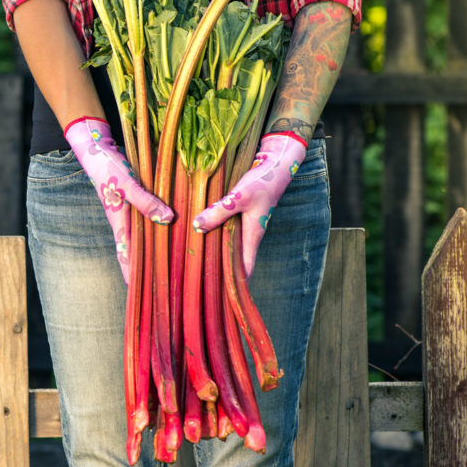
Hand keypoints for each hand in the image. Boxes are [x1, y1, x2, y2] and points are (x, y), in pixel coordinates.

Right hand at [64, 117, 173, 283]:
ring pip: (144, 240)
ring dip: (155, 253)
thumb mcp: (127, 184)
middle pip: (136, 255)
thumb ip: (146, 202)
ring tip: (171, 269)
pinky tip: (171, 234)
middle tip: (163, 290)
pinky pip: (148, 224)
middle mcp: (125, 223)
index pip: (127, 259)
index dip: (132, 279)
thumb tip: (168, 220)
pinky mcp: (135, 202)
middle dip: (147, 272)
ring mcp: (130, 214)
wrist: (96, 149)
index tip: (141, 298)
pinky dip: (159, 231)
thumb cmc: (108, 167)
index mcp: (120, 224)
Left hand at [192, 132, 306, 278]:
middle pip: (231, 262)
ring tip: (190, 268)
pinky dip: (211, 238)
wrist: (276, 165)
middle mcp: (247, 236)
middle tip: (196, 287)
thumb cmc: (262, 182)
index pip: (243, 270)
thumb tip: (197, 226)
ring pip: (225, 248)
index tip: (217, 301)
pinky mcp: (237, 216)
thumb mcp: (239, 196)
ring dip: (212, 256)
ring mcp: (242, 227)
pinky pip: (222, 233)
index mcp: (251, 237)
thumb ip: (219, 210)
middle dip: (217, 274)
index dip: (232, 286)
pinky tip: (195, 238)